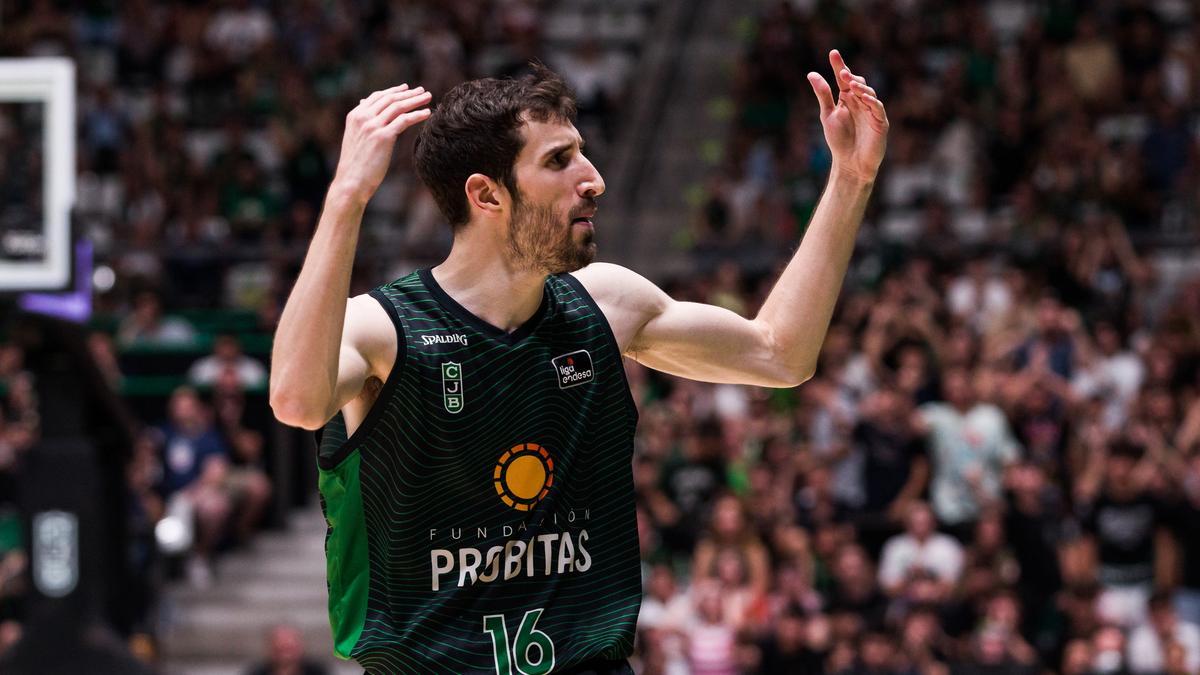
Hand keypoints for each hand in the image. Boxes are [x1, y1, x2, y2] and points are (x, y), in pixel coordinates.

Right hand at [332, 84, 432, 202]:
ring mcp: (373, 126)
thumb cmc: (355, 165)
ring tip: (429, 97)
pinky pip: (404, 120)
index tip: (406, 88)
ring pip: (398, 107)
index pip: (377, 97)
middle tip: (423, 91)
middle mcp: (363, 117)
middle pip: (390, 99)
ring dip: (415, 100)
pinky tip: (427, 113)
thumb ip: (362, 124)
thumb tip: (366, 109)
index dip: (393, 91)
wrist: (351, 182)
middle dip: (408, 93)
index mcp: (355, 116)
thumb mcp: (356, 139)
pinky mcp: (383, 137)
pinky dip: (417, 115)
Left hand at [807, 50, 887, 182]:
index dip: (839, 66)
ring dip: (860, 88)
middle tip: (840, 71)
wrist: (850, 163)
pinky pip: (878, 109)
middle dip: (850, 76)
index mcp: (848, 99)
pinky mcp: (880, 123)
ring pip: (869, 94)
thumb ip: (823, 94)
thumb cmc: (839, 140)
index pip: (844, 79)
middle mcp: (861, 102)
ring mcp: (872, 112)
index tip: (833, 53)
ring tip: (849, 83)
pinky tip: (863, 97)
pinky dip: (871, 102)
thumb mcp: (828, 115)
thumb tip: (811, 74)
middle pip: (858, 83)